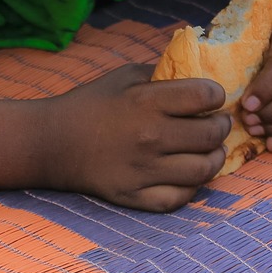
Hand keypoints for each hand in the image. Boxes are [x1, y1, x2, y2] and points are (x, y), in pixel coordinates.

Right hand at [40, 62, 229, 211]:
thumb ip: (162, 74)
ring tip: (209, 150)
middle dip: (220, 126)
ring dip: (214, 157)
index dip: (215, 95)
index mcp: (146, 101)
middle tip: (215, 124)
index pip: (206, 95)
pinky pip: (180, 198)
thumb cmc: (91, 104)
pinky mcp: (134, 195)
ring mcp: (143, 170)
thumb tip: (199, 74)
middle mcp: (149, 136)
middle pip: (212, 134)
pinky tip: (187, 175)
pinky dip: (191, 187)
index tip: (210, 99)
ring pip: (204, 169)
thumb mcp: (124, 77)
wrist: (51, 143)